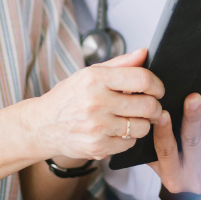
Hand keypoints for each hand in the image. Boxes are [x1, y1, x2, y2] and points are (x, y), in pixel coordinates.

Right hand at [22, 48, 163, 161]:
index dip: (157, 85)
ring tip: (131, 119)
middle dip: (154, 107)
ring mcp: (97, 127)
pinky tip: (116, 131)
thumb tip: (144, 53)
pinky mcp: (97, 147)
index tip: (158, 89)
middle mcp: (96, 102)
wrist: (42, 125)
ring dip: (142, 124)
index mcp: (96, 78)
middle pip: (148, 106)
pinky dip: (127, 138)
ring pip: (142, 127)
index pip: (142, 79)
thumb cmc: (68, 97)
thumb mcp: (89, 73)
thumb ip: (120, 64)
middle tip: (150, 107)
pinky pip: (129, 143)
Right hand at [149, 89, 200, 194]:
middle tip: (193, 97)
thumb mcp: (158, 159)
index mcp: (172, 178)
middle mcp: (194, 178)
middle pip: (192, 142)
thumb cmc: (174, 161)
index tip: (163, 113)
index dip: (164, 132)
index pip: (166, 151)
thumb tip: (150, 114)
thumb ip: (152, 142)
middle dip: (193, 117)